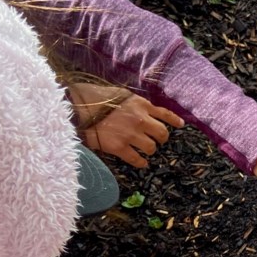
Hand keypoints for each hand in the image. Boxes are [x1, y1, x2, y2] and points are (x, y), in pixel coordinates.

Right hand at [68, 82, 184, 167]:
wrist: (76, 106)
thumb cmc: (93, 97)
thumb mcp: (118, 93)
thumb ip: (132, 102)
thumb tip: (138, 108)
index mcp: (140, 104)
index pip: (165, 113)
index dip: (175, 121)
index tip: (181, 125)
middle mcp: (140, 119)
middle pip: (162, 134)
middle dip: (161, 138)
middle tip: (156, 140)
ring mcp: (131, 134)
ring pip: (151, 148)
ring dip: (150, 150)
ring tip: (145, 150)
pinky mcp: (119, 147)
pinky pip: (137, 159)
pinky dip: (141, 163)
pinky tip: (141, 163)